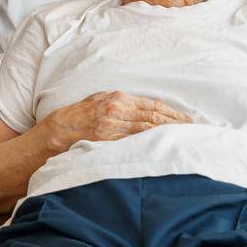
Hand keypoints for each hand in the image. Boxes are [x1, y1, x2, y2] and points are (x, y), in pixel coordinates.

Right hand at [45, 90, 191, 146]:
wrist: (53, 135)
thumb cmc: (72, 120)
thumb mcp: (95, 102)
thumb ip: (116, 104)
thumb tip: (138, 110)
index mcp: (116, 98)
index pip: (152, 106)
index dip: (172, 113)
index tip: (187, 120)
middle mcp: (117, 109)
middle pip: (155, 117)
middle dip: (177, 124)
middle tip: (194, 131)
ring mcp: (114, 126)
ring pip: (149, 130)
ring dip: (169, 134)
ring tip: (185, 140)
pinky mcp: (109, 141)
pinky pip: (137, 143)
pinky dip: (153, 144)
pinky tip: (165, 148)